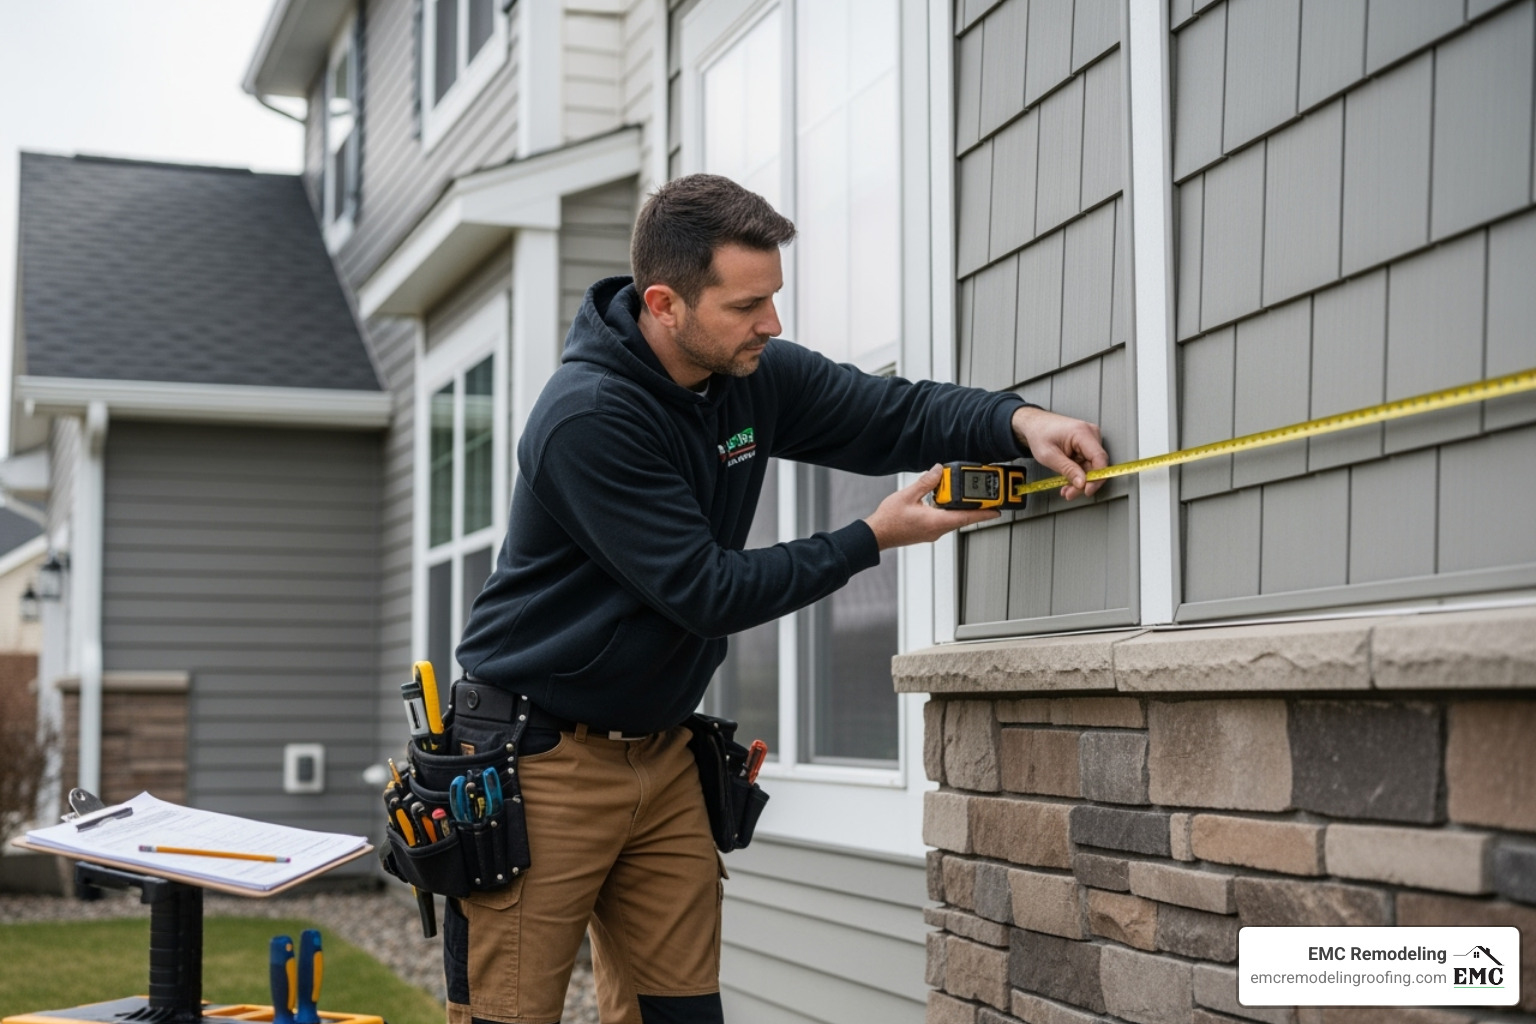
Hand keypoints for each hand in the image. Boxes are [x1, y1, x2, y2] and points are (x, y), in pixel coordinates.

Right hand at [864, 465, 998, 550]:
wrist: (876, 535)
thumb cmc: (889, 520)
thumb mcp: (908, 495)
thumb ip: (926, 482)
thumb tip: (938, 470)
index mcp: (936, 522)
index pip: (967, 517)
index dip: (984, 513)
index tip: (997, 509)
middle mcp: (937, 530)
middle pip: (962, 518)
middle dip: (974, 507)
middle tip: (985, 497)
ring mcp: (932, 532)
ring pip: (953, 519)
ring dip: (960, 508)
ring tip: (964, 495)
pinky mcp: (927, 531)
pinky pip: (943, 520)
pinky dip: (948, 510)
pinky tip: (944, 500)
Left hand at [1011, 406, 1108, 499]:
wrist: (1035, 425)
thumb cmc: (1039, 433)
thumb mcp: (1049, 455)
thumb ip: (1067, 469)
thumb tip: (1082, 483)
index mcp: (1082, 433)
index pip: (1099, 458)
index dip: (1097, 477)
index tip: (1087, 490)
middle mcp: (1090, 434)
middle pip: (1096, 465)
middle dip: (1084, 483)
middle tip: (1071, 493)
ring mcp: (1090, 440)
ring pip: (1092, 468)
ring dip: (1079, 481)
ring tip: (1066, 489)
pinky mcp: (1086, 446)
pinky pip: (1086, 465)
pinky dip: (1077, 475)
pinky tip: (1068, 482)